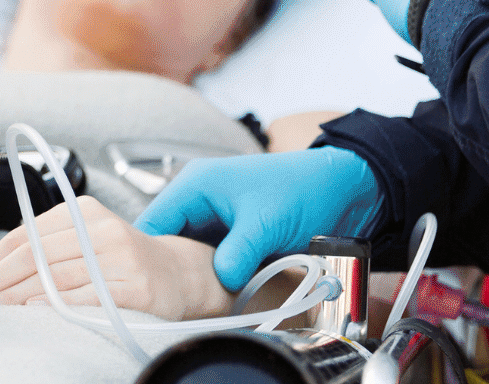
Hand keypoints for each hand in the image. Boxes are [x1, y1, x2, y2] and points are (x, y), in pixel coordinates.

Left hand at [0, 196, 232, 320]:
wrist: (180, 274)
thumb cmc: (124, 261)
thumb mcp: (86, 240)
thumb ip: (46, 248)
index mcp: (82, 212)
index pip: (24, 235)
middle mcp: (100, 228)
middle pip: (33, 255)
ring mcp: (119, 255)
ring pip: (52, 276)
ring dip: (13, 297)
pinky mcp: (135, 285)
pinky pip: (85, 296)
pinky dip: (54, 305)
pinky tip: (32, 312)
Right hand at [134, 148, 379, 292]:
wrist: (344, 190)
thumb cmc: (303, 189)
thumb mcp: (266, 222)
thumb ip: (238, 253)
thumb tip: (221, 283)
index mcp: (196, 185)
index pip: (152, 223)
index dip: (144, 255)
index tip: (144, 287)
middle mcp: (200, 202)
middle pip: (166, 242)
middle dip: (168, 271)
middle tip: (171, 301)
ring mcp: (217, 221)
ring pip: (188, 255)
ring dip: (192, 277)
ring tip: (191, 303)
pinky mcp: (234, 239)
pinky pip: (211, 261)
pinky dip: (212, 279)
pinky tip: (215, 297)